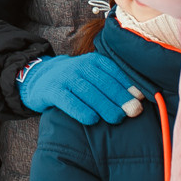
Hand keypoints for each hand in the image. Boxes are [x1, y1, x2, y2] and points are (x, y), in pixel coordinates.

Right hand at [17, 52, 146, 124]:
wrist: (39, 77)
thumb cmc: (75, 80)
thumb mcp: (91, 74)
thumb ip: (110, 81)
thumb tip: (139, 98)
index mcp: (93, 61)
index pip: (114, 71)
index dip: (128, 84)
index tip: (141, 97)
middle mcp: (80, 66)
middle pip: (103, 83)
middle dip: (120, 97)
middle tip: (135, 111)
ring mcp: (65, 78)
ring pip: (88, 92)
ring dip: (105, 106)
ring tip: (118, 118)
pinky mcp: (53, 91)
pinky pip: (69, 102)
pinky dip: (81, 111)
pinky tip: (92, 120)